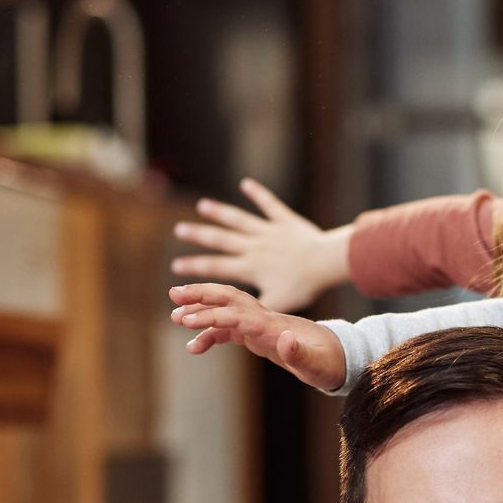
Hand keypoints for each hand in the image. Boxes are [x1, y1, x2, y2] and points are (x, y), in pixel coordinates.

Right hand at [169, 281, 345, 390]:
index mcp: (276, 326)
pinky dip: (211, 335)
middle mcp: (266, 320)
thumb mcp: (318, 364)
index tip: (188, 320)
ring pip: (226, 311)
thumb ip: (301, 354)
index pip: (238, 315)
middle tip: (174, 295)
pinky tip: (194, 346)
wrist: (342, 356)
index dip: (213, 316)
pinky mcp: (260, 334)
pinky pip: (230, 330)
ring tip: (175, 316)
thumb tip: (286, 341)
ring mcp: (262, 325)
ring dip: (201, 311)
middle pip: (229, 300)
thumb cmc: (330, 362)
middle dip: (202, 296)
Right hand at [171, 178, 353, 310]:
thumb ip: (256, 307)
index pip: (216, 266)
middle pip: (221, 239)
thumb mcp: (277, 303)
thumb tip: (236, 320)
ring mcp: (268, 231)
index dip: (195, 266)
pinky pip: (269, 204)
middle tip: (180, 230)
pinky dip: (257, 193)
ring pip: (239, 219)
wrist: (325, 263)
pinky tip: (245, 183)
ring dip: (220, 211)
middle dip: (199, 235)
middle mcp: (254, 246)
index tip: (176, 267)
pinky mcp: (284, 220)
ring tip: (203, 205)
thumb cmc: (303, 286)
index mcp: (250, 267)